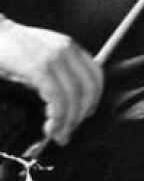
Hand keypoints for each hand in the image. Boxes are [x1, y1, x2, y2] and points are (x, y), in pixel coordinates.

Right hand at [0, 18, 103, 145]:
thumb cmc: (11, 51)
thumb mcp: (42, 59)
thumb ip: (58, 75)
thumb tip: (68, 104)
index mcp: (69, 47)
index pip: (96, 74)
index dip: (95, 99)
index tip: (86, 114)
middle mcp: (66, 50)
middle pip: (88, 88)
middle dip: (80, 115)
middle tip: (69, 131)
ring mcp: (53, 58)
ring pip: (74, 96)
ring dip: (69, 121)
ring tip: (58, 134)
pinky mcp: (38, 67)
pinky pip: (57, 98)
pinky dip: (57, 117)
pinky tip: (50, 126)